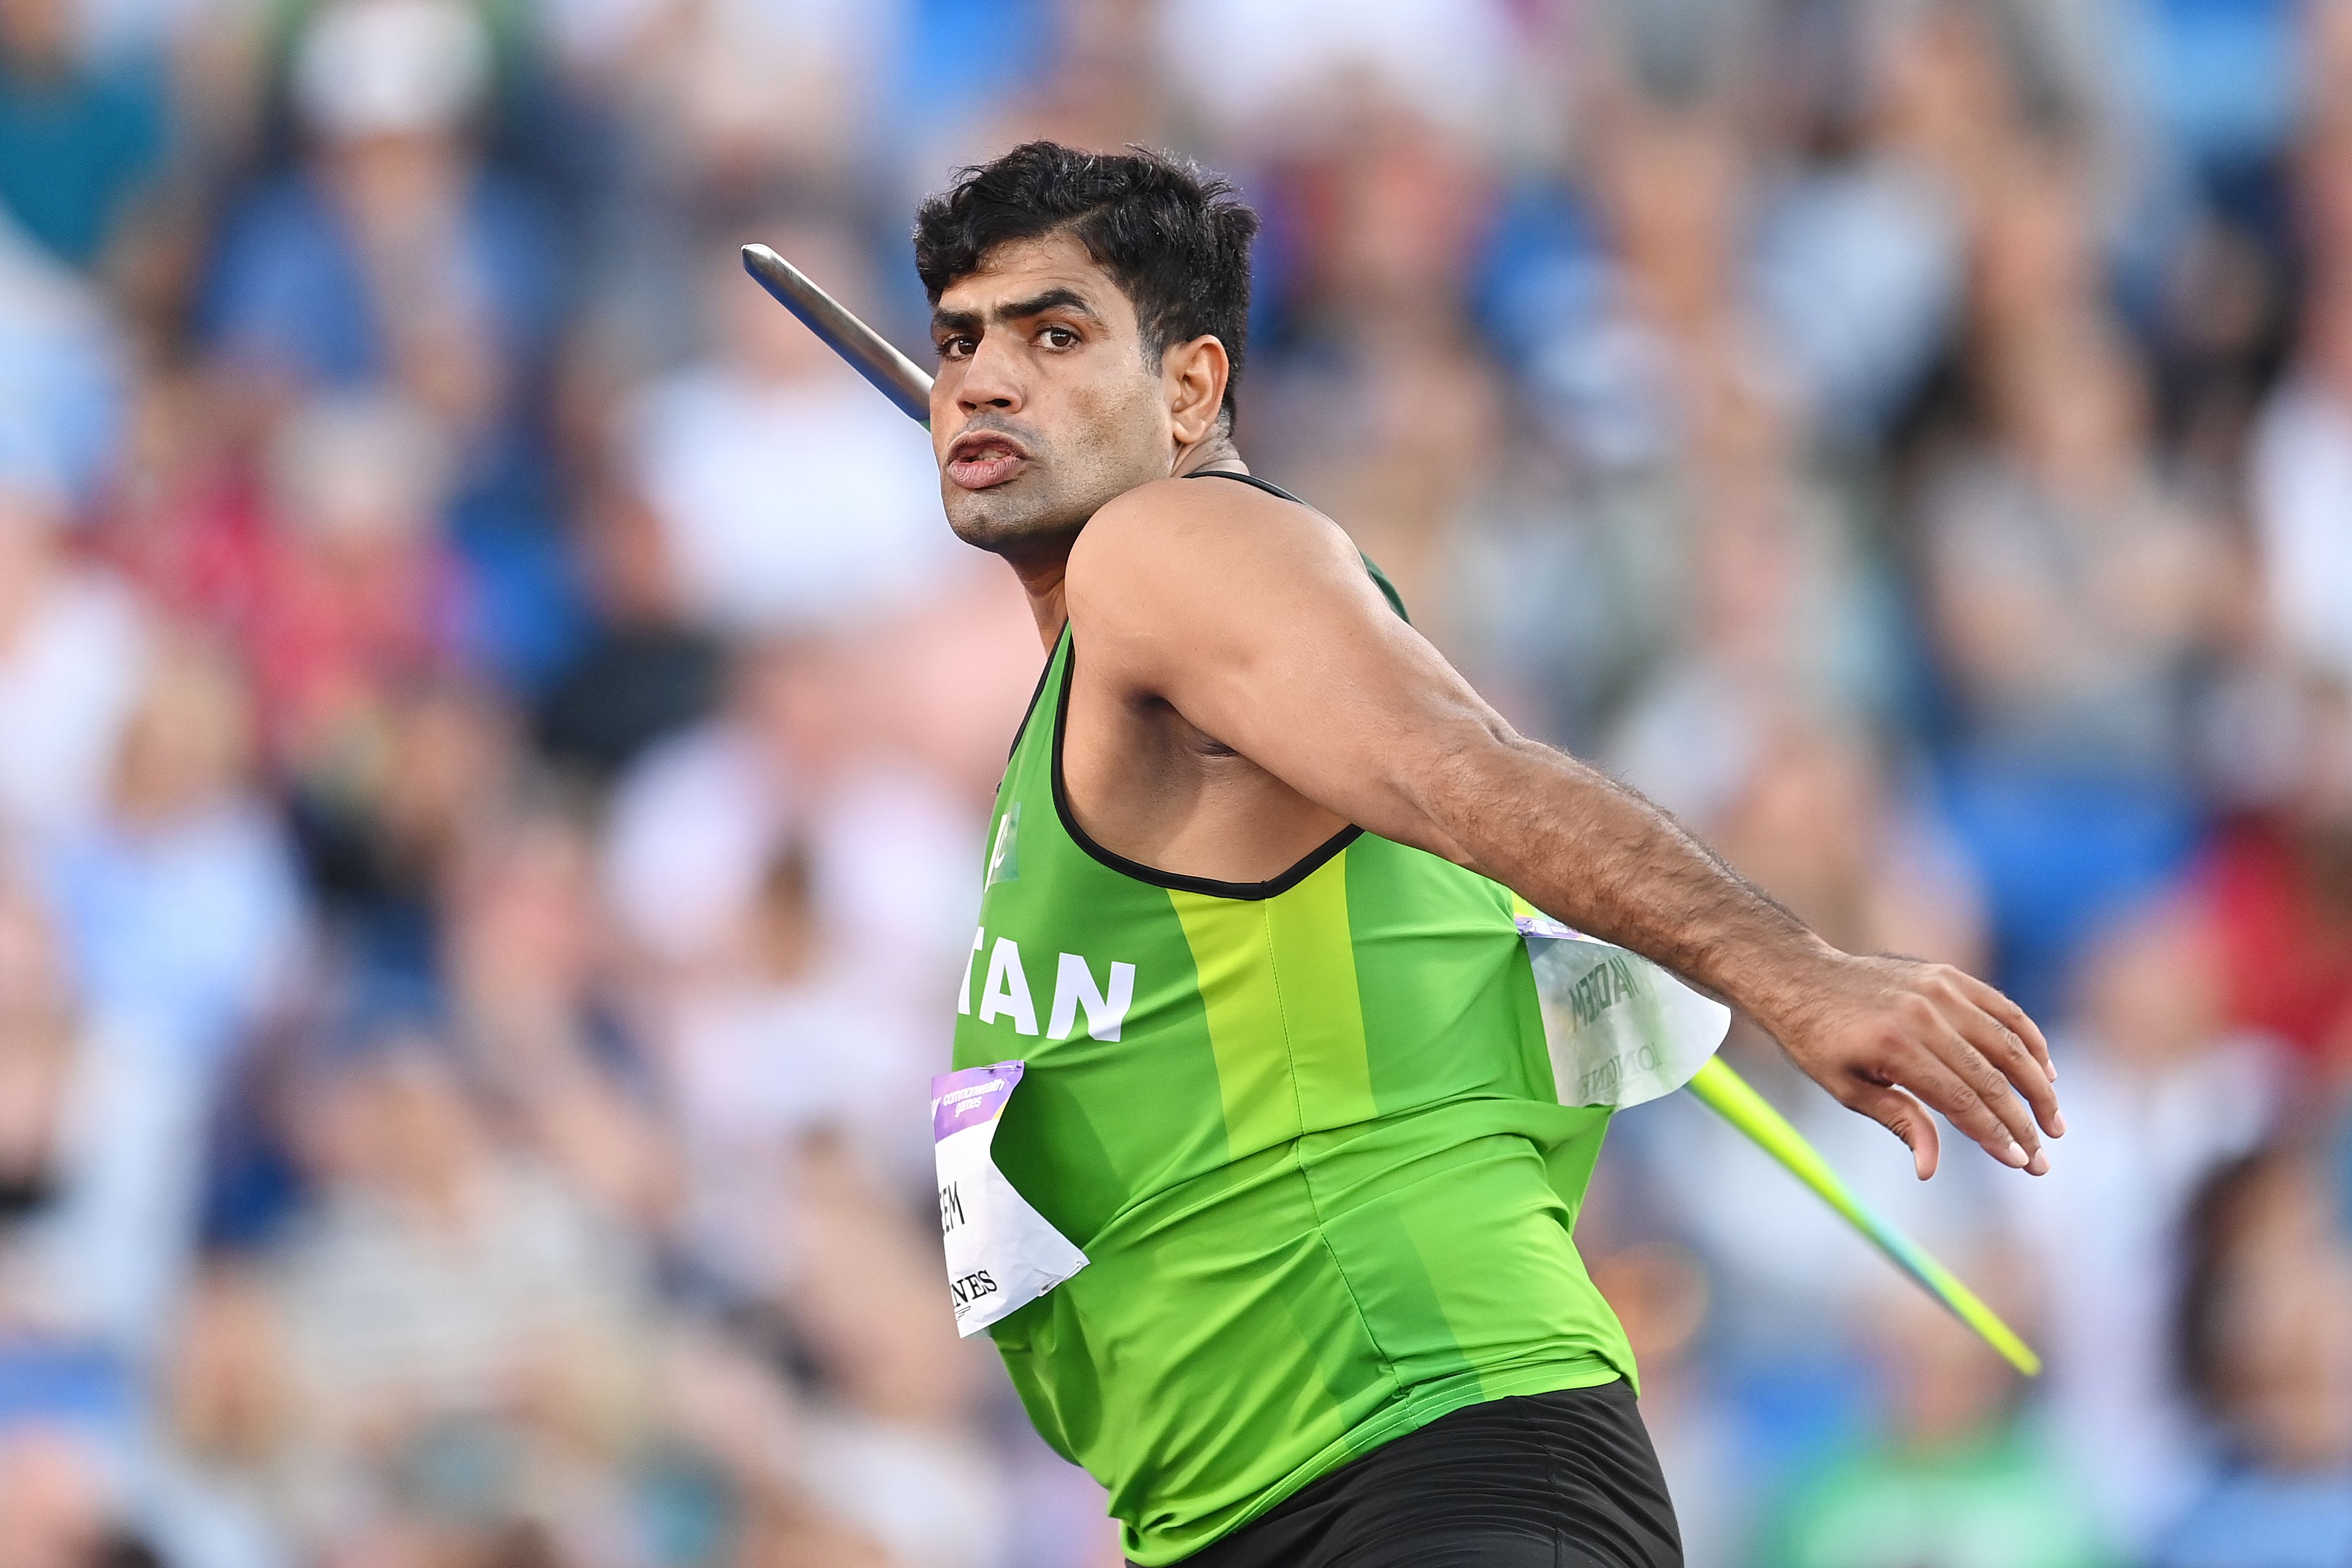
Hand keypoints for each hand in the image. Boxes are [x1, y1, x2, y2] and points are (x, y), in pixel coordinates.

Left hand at [1759, 949, 2064, 1179]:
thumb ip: (1897, 1121)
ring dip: (2039, 1085)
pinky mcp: (1949, 976)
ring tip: (2054, 1122)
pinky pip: (2003, 1008)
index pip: (1961, 1100)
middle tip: (2043, 1160)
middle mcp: (1923, 1013)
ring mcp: (1940, 989)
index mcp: (1894, 1045)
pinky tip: (2046, 1071)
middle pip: (1991, 1076)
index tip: (2019, 1163)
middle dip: (2022, 1123)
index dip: (1994, 1135)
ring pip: (2008, 1042)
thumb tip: (1929, 1169)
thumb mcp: (1845, 1087)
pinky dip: (2029, 1039)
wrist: (1801, 976)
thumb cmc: (1817, 1040)